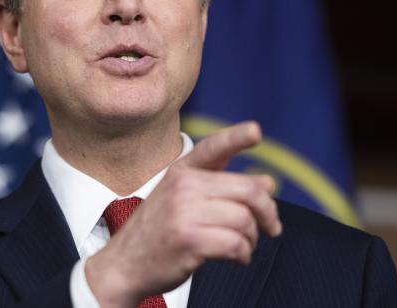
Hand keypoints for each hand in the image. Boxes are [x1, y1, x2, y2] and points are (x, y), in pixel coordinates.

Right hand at [85, 122, 281, 307]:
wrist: (124, 265)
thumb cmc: (159, 232)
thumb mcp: (181, 199)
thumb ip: (221, 188)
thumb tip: (268, 183)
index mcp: (181, 172)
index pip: (213, 148)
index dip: (237, 138)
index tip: (255, 131)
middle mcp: (183, 187)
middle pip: (247, 191)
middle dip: (268, 211)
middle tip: (272, 226)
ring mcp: (185, 213)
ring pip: (245, 220)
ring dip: (253, 238)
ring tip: (244, 246)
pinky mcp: (190, 240)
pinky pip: (236, 244)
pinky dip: (244, 254)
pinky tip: (237, 258)